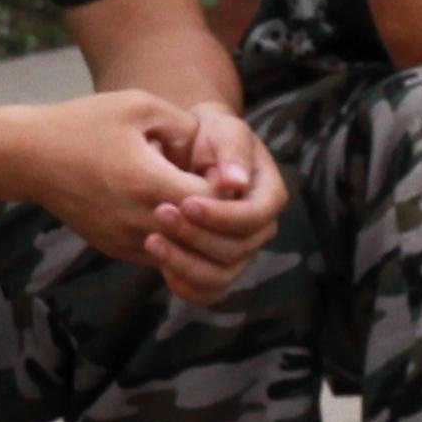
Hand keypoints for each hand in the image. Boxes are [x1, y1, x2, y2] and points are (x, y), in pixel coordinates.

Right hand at [15, 87, 225, 271]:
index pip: (215, 201)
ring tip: (193, 196)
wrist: (27, 157)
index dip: (225, 184)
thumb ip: (184, 126)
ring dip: (195, 227)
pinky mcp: (114, 248)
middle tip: (215, 183)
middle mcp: (138, 220)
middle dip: (217, 210)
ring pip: (184, 249)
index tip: (219, 165)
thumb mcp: (139, 106)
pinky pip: (161, 253)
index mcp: (148, 183)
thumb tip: (208, 151)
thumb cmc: (82, 124)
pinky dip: (174, 236)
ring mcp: (125, 239)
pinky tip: (169, 207)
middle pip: (203, 232)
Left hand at [139, 102, 288, 306]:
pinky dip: (183, 284)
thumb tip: (236, 182)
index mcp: (269, 196)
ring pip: (220, 276)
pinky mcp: (215, 266)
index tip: (186, 203)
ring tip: (152, 240)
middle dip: (196, 237)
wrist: (190, 149)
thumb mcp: (223, 130)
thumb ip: (231, 152)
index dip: (221, 216)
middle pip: (236, 250)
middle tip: (160, 215)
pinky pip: (205, 291)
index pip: (253, 217)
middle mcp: (259, 229)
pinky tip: (158, 263)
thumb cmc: (210, 135)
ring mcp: (238, 251)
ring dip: (184, 263)